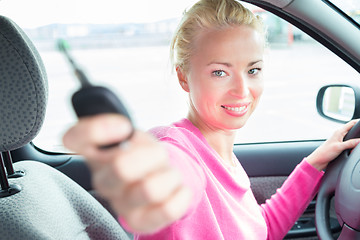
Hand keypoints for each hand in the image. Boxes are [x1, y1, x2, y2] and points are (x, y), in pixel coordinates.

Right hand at [63, 114, 191, 233]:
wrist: (159, 176)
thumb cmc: (142, 153)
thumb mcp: (133, 132)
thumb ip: (124, 127)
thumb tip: (124, 131)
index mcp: (95, 153)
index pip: (74, 138)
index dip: (98, 129)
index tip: (124, 126)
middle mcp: (102, 180)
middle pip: (121, 167)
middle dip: (151, 155)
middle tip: (157, 155)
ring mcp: (120, 203)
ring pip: (150, 190)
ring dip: (169, 175)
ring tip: (168, 173)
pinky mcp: (140, 222)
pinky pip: (167, 210)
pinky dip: (181, 194)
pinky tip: (177, 188)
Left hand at [306, 120, 359, 170]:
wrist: (319, 160)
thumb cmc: (325, 152)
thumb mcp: (339, 147)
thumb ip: (350, 143)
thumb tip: (359, 140)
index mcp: (339, 132)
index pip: (352, 123)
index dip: (359, 122)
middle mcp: (339, 134)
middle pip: (352, 129)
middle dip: (359, 131)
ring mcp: (339, 140)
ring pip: (351, 136)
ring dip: (356, 138)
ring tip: (359, 140)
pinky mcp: (339, 145)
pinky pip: (349, 142)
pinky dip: (353, 144)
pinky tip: (355, 147)